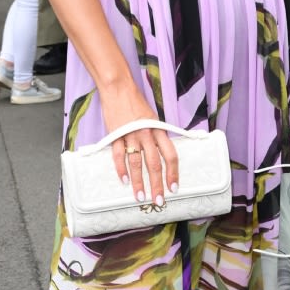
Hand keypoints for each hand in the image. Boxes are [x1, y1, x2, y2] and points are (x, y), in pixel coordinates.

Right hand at [97, 85, 178, 205]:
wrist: (119, 90)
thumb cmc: (137, 106)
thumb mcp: (153, 119)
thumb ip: (158, 136)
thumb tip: (163, 155)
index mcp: (159, 130)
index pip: (170, 155)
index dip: (173, 173)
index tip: (174, 188)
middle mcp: (147, 134)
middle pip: (155, 163)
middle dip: (157, 184)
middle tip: (158, 200)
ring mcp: (131, 134)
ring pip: (137, 162)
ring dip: (138, 181)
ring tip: (140, 196)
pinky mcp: (116, 134)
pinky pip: (119, 155)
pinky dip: (121, 169)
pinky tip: (124, 181)